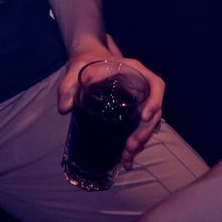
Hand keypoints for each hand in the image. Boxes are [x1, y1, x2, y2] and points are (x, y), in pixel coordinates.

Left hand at [57, 40, 165, 166]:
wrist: (87, 60)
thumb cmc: (85, 60)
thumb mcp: (76, 67)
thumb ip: (68, 84)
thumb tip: (64, 108)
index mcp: (134, 71)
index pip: (156, 85)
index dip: (155, 101)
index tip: (144, 116)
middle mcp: (140, 87)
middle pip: (153, 111)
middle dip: (145, 131)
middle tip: (130, 146)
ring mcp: (136, 101)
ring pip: (147, 124)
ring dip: (140, 142)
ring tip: (126, 158)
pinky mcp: (130, 112)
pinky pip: (137, 129)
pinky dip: (134, 145)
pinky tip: (126, 161)